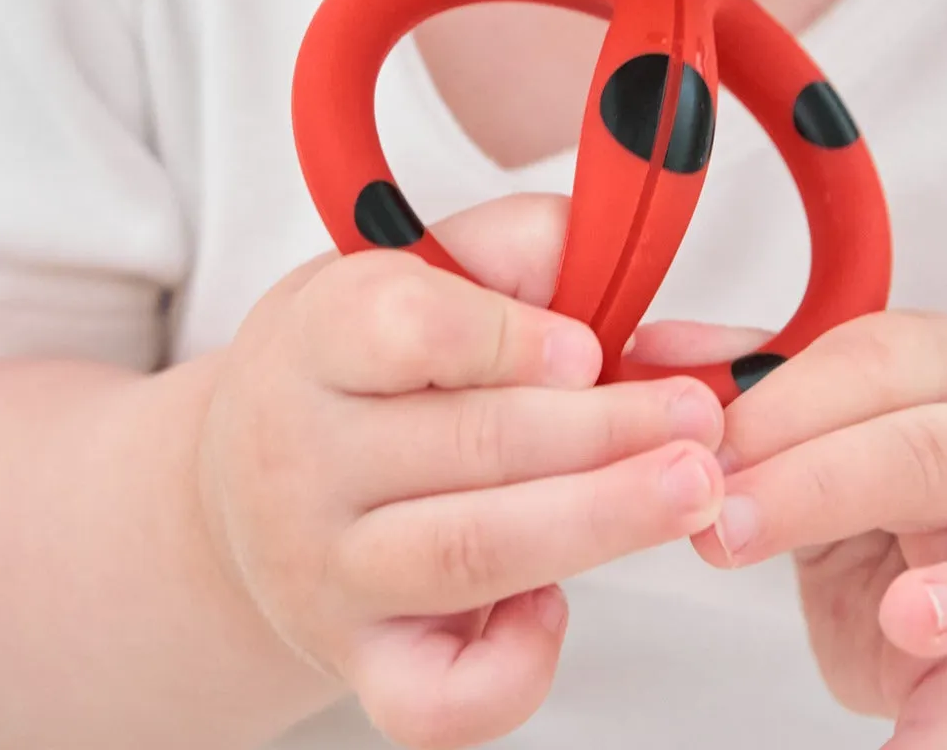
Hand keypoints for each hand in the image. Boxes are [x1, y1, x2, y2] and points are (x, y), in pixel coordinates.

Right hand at [200, 195, 727, 747]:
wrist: (245, 482)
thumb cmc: (362, 361)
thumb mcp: (414, 270)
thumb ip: (519, 246)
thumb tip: (619, 243)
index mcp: (319, 336)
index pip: (402, 331)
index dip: (507, 338)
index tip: (590, 346)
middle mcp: (306, 457)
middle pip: (468, 446)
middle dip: (605, 431)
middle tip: (701, 417)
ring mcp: (327, 572)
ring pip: (469, 556)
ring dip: (598, 522)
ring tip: (696, 489)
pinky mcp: (359, 663)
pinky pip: (435, 702)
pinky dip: (512, 668)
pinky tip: (561, 607)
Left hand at [632, 311, 946, 749]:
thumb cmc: (893, 455)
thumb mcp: (828, 405)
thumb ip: (745, 378)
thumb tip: (646, 355)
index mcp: (943, 365)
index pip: (870, 363)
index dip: (780, 404)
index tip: (698, 447)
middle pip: (926, 454)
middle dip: (816, 486)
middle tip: (725, 529)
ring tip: (907, 617)